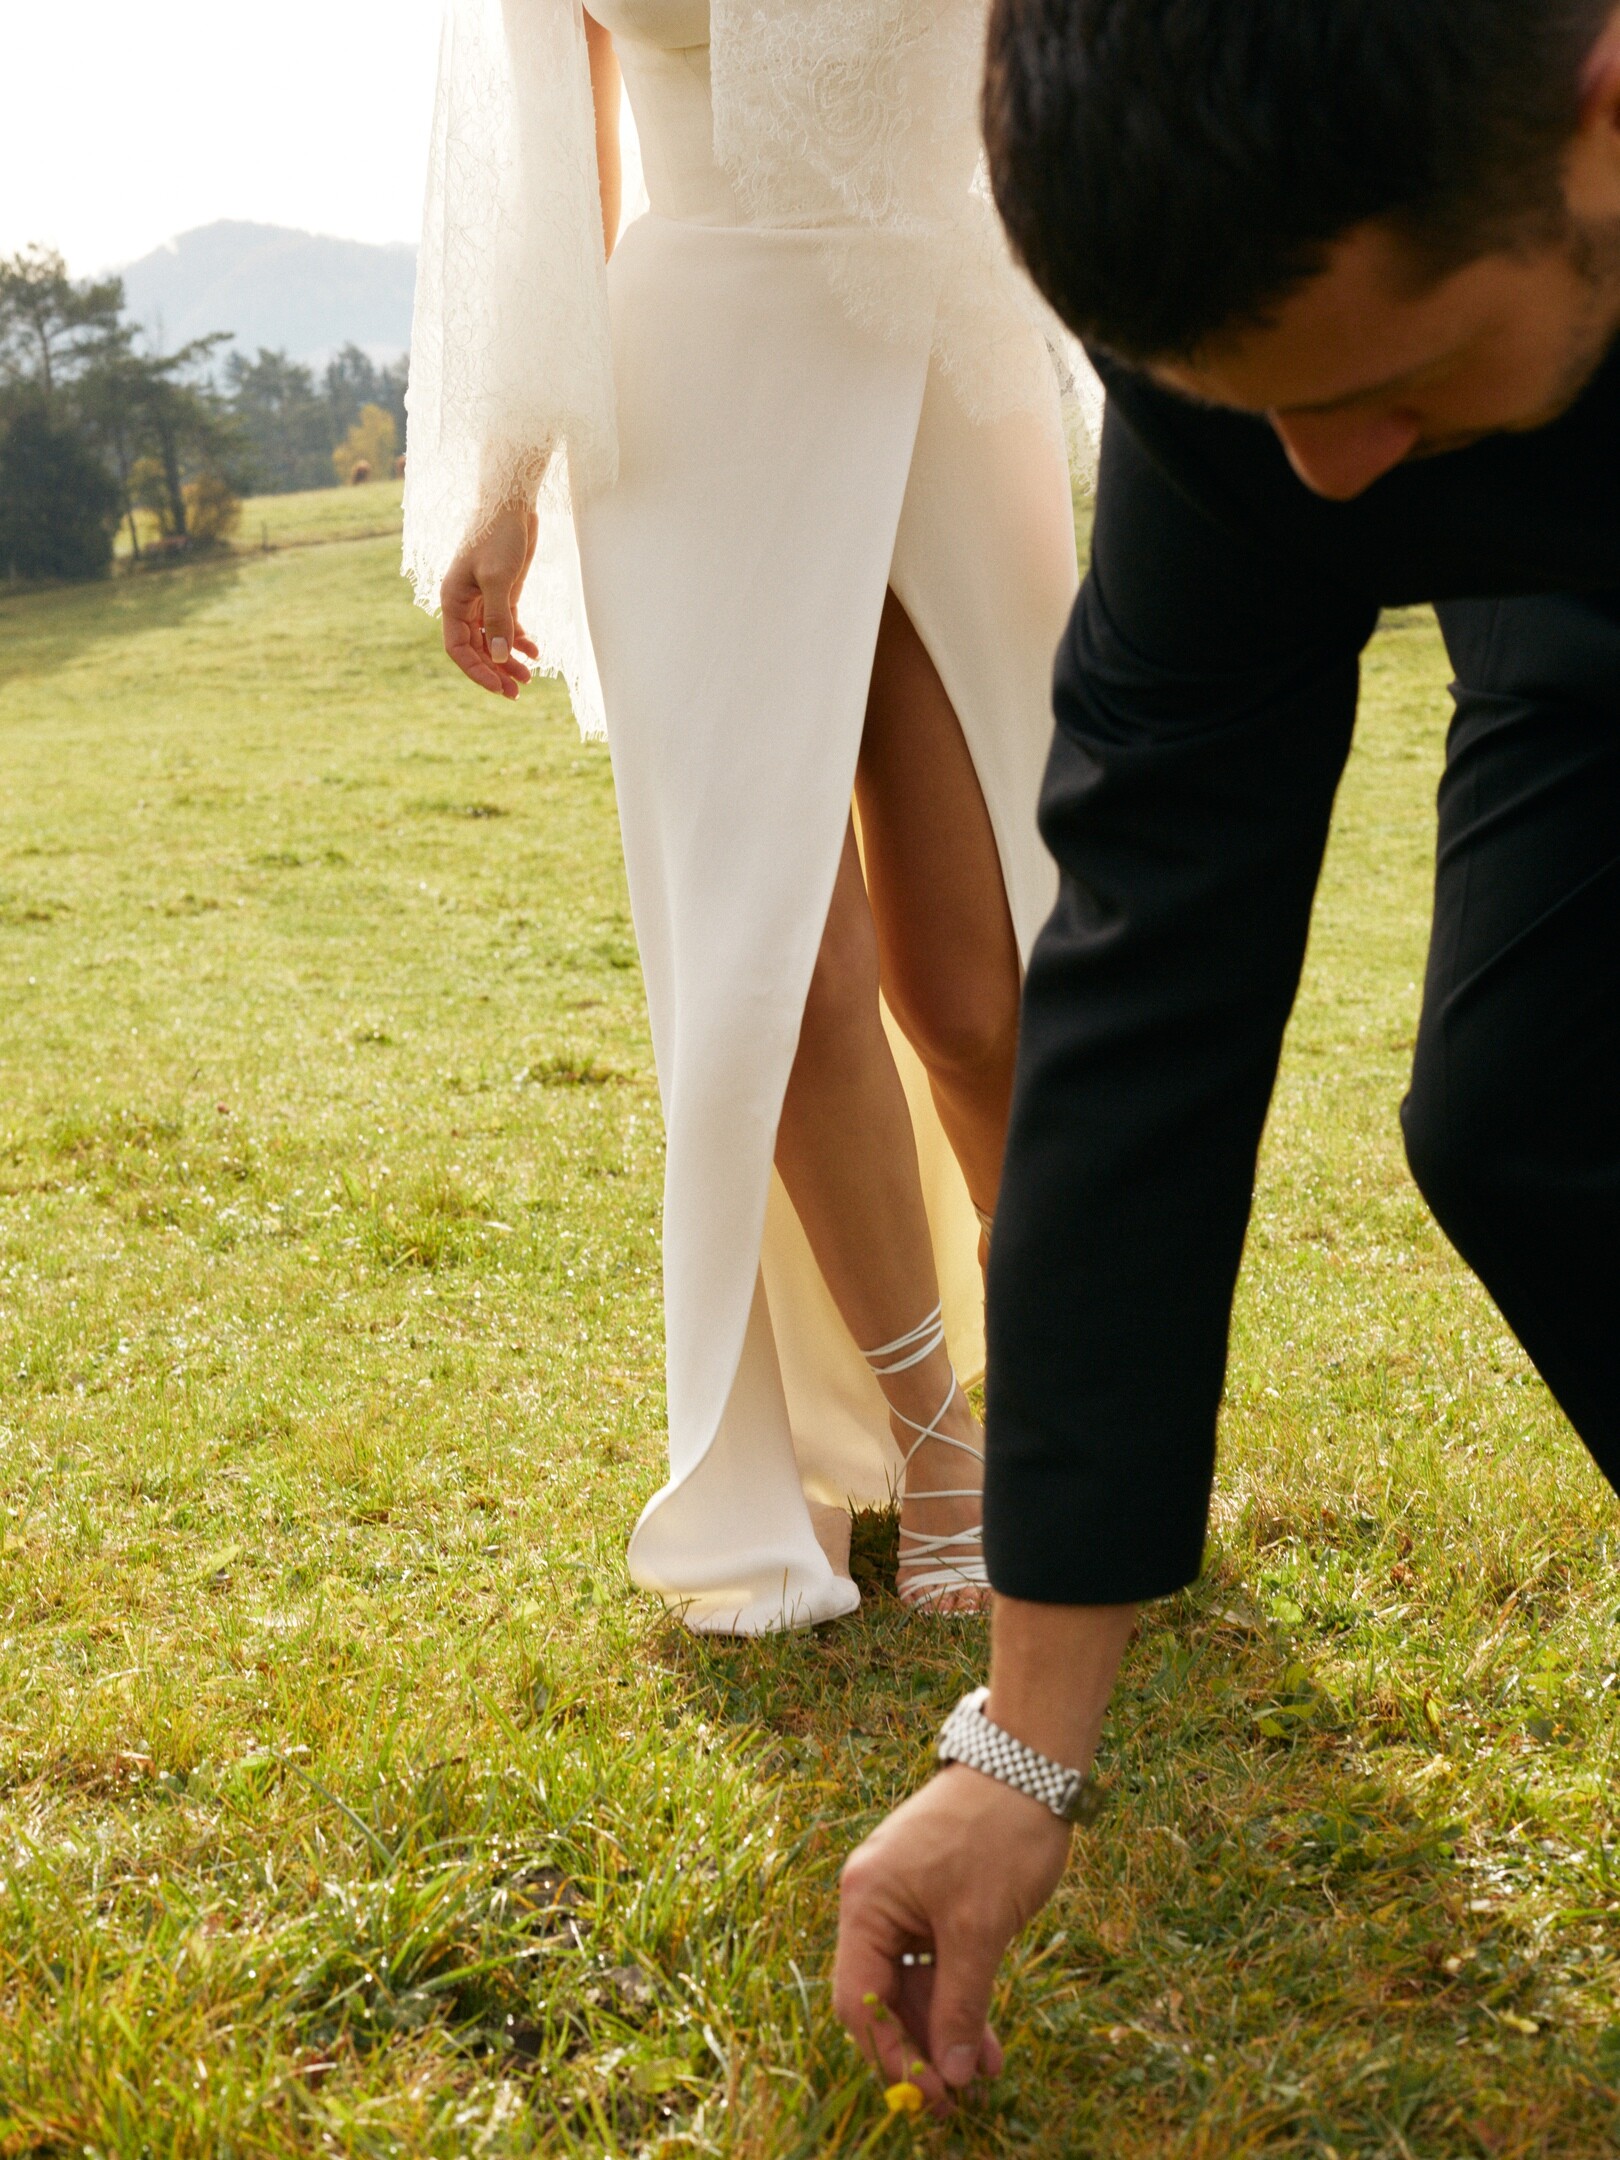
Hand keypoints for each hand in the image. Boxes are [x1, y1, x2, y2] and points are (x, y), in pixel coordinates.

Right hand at [441, 502, 540, 698]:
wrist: (511, 502)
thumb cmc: (498, 535)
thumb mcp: (499, 579)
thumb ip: (499, 619)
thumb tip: (501, 657)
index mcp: (452, 600)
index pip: (458, 648)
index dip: (477, 671)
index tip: (500, 687)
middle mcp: (464, 603)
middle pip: (476, 649)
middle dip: (495, 671)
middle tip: (518, 691)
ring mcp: (483, 599)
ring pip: (492, 640)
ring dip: (508, 660)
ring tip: (529, 678)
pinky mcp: (503, 593)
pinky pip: (507, 626)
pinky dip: (519, 641)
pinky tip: (535, 652)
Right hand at [834, 1765, 1071, 2117]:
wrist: (1030, 1764)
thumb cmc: (998, 1835)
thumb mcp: (980, 1928)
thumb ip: (961, 2002)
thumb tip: (951, 2074)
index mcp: (866, 1901)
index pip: (860, 1999)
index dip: (891, 2055)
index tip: (931, 2097)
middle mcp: (871, 1900)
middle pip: (881, 1995)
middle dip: (919, 2047)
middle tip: (957, 2099)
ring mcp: (901, 1897)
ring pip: (911, 1984)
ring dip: (944, 2027)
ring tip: (985, 2071)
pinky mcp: (930, 1897)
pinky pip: (931, 1961)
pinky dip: (956, 1995)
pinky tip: (984, 2035)